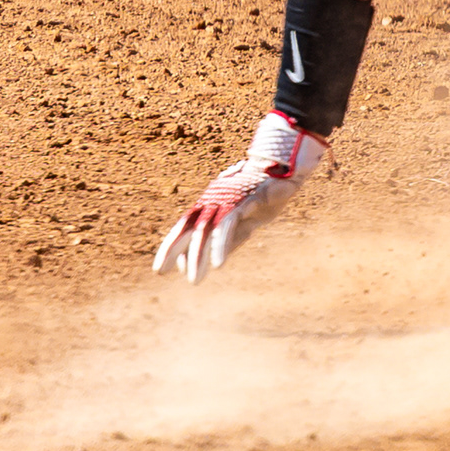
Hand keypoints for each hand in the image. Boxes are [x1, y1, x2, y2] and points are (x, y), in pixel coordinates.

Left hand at [152, 110, 331, 279]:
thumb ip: (230, 240)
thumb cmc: (266, 195)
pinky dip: (221, 245)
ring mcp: (228, 198)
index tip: (163, 268)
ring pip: (206, 229)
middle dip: (173, 250)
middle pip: (188, 227)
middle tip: (161, 273)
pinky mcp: (243, 200)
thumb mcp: (246, 223)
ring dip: (198, 255)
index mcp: (212, 203)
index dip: (171, 246)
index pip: (184, 226)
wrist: (289, 171)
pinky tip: (218, 264)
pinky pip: (228, 225)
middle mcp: (214, 199)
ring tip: (194, 279)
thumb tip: (214, 261)